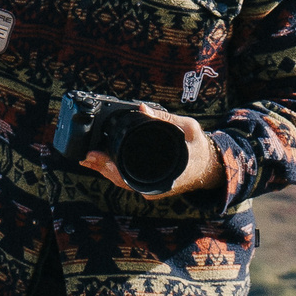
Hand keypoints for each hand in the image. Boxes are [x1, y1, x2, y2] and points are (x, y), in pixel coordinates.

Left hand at [83, 105, 222, 200]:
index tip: (101, 159)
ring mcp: (150, 187)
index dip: (114, 169)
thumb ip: (165, 118)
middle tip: (86, 155)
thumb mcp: (188, 129)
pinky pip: (126, 179)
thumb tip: (142, 107)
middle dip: (102, 167)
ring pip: (122, 181)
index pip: (133, 177)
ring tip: (86, 157)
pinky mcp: (147, 182)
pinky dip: (112, 170)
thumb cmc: (199, 149)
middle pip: (122, 180)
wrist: (209, 167)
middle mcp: (154, 187)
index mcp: (165, 178)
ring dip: (104, 169)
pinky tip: (100, 161)